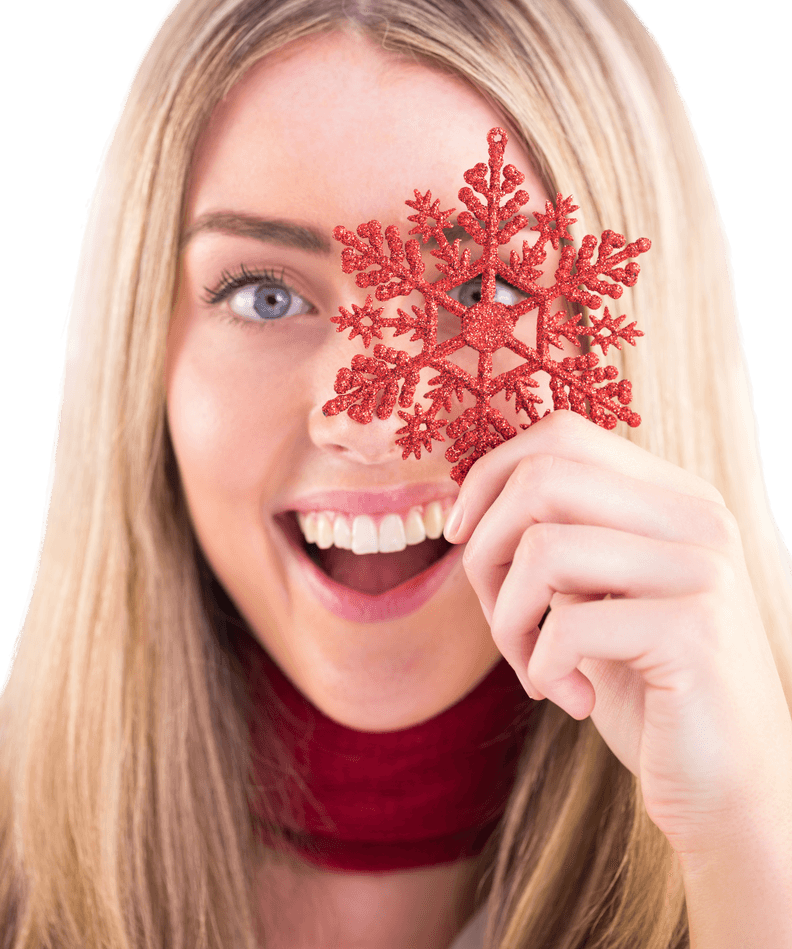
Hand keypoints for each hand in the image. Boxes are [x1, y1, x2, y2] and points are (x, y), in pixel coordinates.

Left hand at [445, 411, 791, 859]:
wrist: (731, 787)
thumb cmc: (647, 687)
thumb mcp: (597, 594)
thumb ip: (558, 538)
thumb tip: (468, 502)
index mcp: (675, 495)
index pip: (562, 434)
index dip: (490, 477)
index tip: (460, 536)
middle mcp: (698, 516)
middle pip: (541, 479)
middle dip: (487, 553)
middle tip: (503, 622)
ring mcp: (703, 568)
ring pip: (543, 548)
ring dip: (509, 622)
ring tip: (534, 669)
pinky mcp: (696, 631)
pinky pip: (568, 625)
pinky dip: (543, 668)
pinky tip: (571, 699)